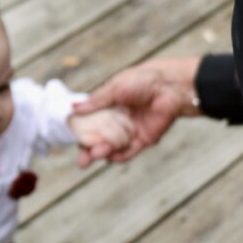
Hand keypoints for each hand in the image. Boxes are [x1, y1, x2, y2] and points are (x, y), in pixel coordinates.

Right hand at [72, 57, 200, 164]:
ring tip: (97, 153)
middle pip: (99, 139)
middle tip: (82, 161)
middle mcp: (117, 120)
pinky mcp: (144, 139)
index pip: (90, 124)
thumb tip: (72, 109)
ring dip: (103, 153)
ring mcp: (130, 131)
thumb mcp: (114, 88)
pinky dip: (120, 156)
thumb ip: (95, 101)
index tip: (73, 140)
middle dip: (89, 151)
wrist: (170, 86)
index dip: (81, 134)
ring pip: (113, 147)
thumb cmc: (142, 80)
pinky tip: (111, 156)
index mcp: (108, 106)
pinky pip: (129, 152)